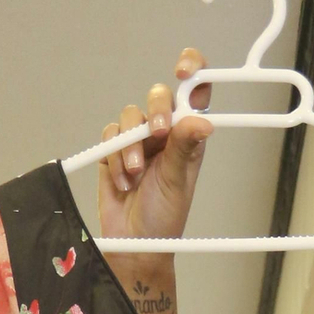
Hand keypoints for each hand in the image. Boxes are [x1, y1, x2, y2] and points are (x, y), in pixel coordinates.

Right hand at [99, 47, 212, 248]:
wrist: (134, 244)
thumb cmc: (164, 216)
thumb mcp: (177, 180)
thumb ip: (184, 146)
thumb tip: (204, 122)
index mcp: (188, 136)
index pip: (195, 91)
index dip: (192, 70)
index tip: (183, 71)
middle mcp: (165, 133)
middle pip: (159, 95)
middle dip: (156, 111)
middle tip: (159, 133)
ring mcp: (139, 140)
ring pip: (130, 115)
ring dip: (131, 145)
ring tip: (135, 175)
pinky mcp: (114, 150)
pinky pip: (110, 136)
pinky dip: (115, 158)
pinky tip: (122, 182)